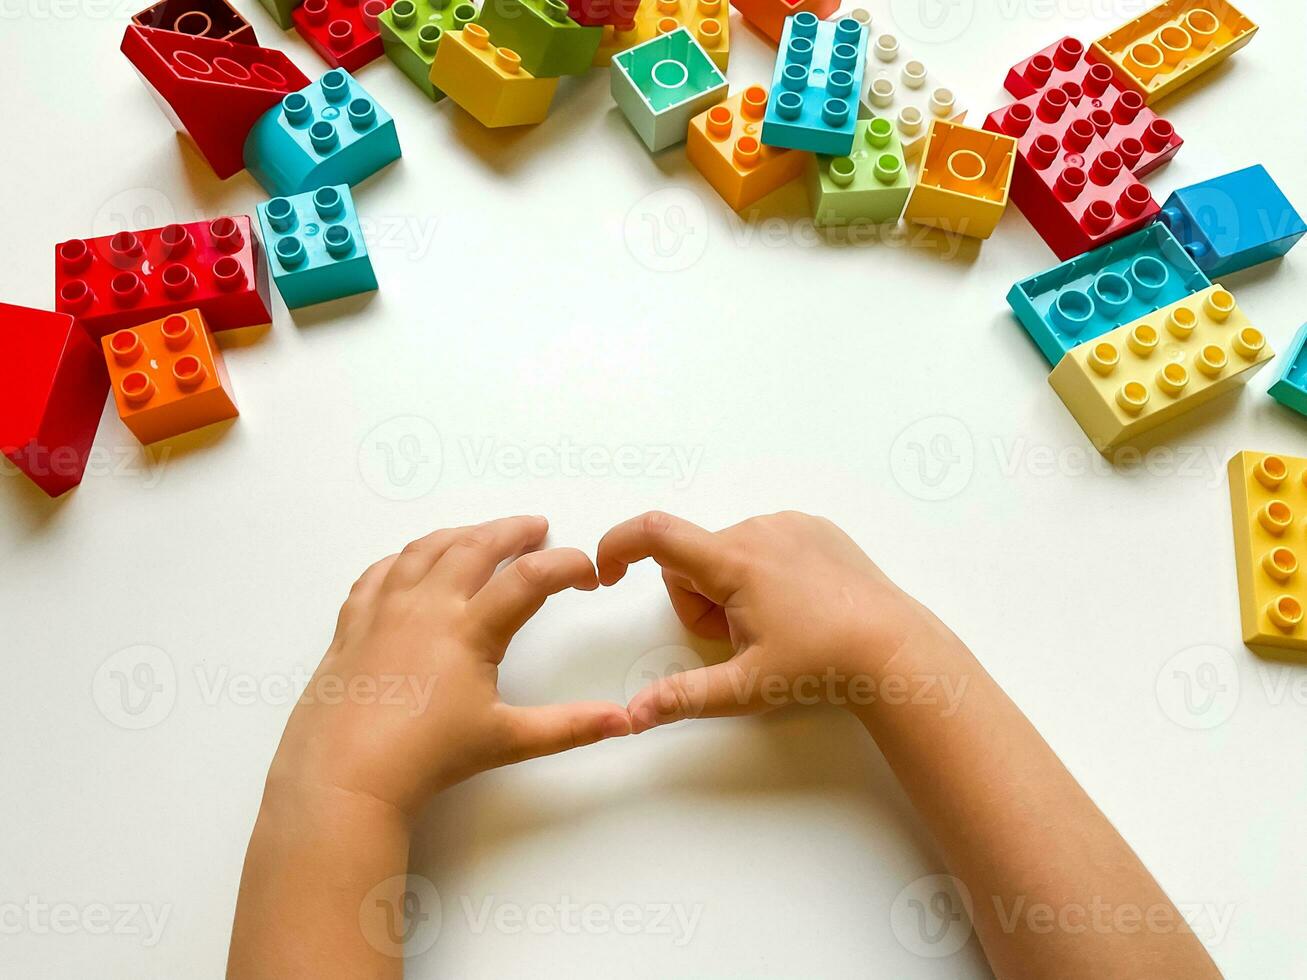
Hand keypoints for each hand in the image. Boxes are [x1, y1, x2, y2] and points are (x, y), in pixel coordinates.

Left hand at [266, 516, 631, 816]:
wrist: (345, 776)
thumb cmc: (426, 759)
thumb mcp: (506, 742)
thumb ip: (569, 727)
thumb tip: (624, 722)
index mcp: (468, 629)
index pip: (529, 579)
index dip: (565, 566)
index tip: (587, 571)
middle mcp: (426, 607)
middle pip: (476, 546)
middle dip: (511, 531)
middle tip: (536, 527)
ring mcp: (384, 610)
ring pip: (425, 550)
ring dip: (460, 534)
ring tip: (481, 534)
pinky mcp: (353, 624)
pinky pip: (379, 573)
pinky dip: (404, 558)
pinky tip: (413, 562)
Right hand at [596, 511, 945, 731]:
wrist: (894, 651)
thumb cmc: (820, 668)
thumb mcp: (745, 689)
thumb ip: (682, 697)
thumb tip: (632, 716)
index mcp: (734, 561)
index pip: (654, 534)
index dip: (617, 546)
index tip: (606, 573)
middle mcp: (758, 530)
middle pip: (692, 560)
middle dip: (699, 600)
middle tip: (737, 640)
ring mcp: (790, 524)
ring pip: (727, 552)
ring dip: (731, 589)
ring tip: (774, 626)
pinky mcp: (815, 527)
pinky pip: (763, 543)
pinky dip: (763, 573)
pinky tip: (797, 606)